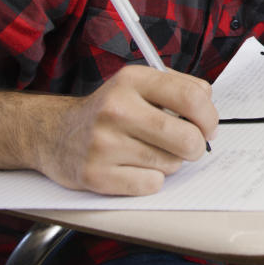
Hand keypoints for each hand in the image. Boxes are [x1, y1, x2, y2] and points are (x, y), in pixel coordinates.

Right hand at [38, 66, 216, 195]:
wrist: (53, 134)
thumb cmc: (110, 111)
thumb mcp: (139, 85)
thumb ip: (179, 89)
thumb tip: (209, 114)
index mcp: (132, 80)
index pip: (192, 97)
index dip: (210, 117)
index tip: (208, 127)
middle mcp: (116, 108)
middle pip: (187, 136)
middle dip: (197, 146)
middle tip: (189, 145)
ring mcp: (104, 143)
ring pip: (171, 163)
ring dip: (170, 161)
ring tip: (150, 151)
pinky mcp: (96, 175)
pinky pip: (151, 184)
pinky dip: (151, 179)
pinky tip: (134, 167)